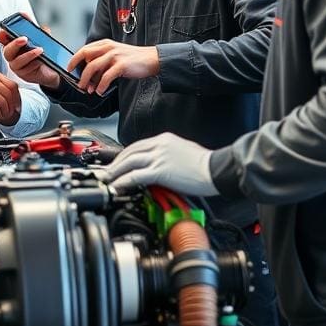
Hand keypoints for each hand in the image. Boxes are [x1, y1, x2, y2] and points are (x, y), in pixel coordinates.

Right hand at [0, 28, 61, 89]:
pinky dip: (34, 63)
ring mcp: (17, 66)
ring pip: (16, 62)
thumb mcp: (38, 37)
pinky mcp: (24, 75)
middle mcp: (12, 56)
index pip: (2, 39)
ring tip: (39, 49)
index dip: (1, 34)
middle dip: (15, 44)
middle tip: (25, 39)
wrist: (51, 69)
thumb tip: (24, 14)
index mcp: (12, 44)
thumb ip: (30, 27)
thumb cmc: (41, 53)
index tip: (4, 30)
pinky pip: (26, 70)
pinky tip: (41, 60)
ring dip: (28, 55)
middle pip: (7, 51)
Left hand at [67, 40, 158, 95]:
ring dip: (87, 80)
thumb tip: (89, 76)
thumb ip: (102, 62)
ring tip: (87, 90)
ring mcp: (115, 55)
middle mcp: (108, 47)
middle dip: (78, 70)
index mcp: (105, 44)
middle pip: (86, 56)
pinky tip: (100, 91)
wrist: (151, 59)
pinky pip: (106, 76)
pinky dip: (101, 86)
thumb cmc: (132, 59)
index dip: (74, 59)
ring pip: (93, 67)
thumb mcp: (115, 55)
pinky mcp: (121, 65)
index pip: (84, 49)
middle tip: (77, 83)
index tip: (69, 68)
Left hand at [103, 132, 217, 195]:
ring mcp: (160, 158)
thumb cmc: (205, 164)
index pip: (137, 145)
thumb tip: (158, 164)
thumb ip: (168, 154)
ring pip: (130, 162)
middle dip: (116, 163)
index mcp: (164, 139)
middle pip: (130, 152)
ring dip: (116, 172)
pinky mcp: (161, 171)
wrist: (217, 169)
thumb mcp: (183, 151)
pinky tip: (118, 186)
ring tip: (107, 180)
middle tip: (107, 172)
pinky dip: (124, 181)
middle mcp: (159, 145)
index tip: (118, 163)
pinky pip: (137, 176)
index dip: (124, 155)